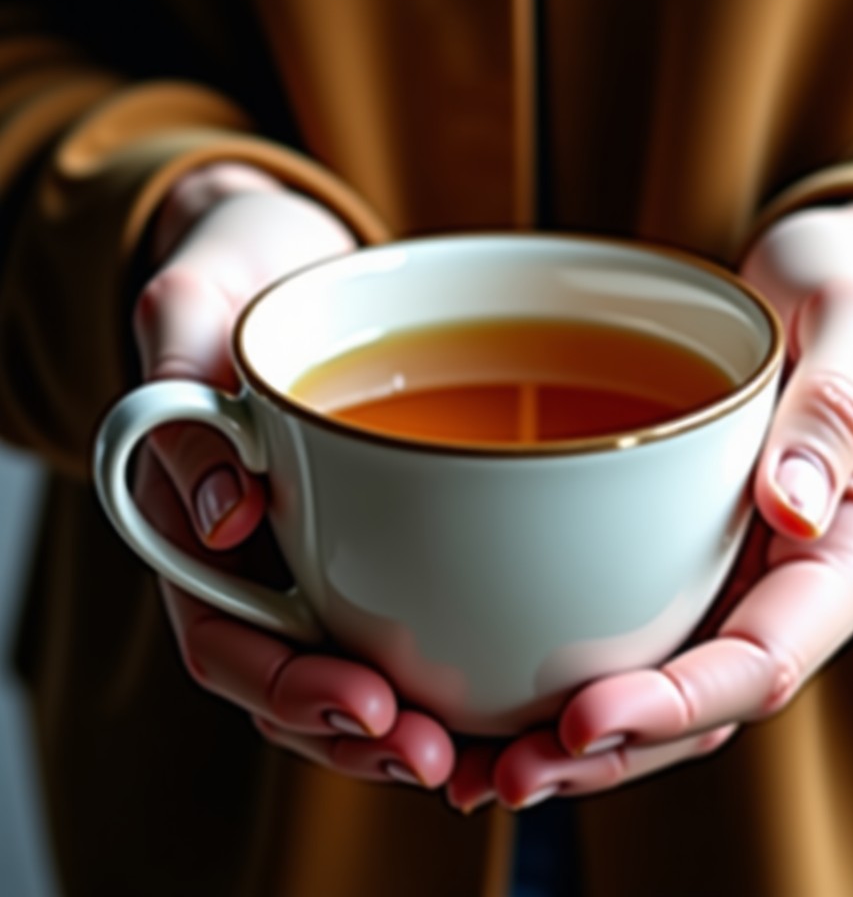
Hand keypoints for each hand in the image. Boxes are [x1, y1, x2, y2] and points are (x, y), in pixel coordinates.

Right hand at [131, 162, 454, 788]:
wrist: (296, 256)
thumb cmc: (235, 267)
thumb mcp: (189, 300)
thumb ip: (179, 378)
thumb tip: (228, 509)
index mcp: (197, 525)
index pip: (223, 641)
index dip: (287, 689)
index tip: (365, 704)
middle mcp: (261, 558)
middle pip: (297, 682)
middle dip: (364, 736)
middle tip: (443, 759)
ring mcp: (322, 552)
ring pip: (357, 670)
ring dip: (416, 723)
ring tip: (488, 754)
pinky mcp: (385, 532)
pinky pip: (412, 612)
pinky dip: (451, 660)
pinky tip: (510, 682)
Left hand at [446, 201, 852, 811]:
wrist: (824, 290)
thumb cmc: (849, 295)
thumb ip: (835, 411)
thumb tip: (791, 506)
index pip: (768, 658)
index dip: (681, 702)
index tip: (584, 719)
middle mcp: (795, 587)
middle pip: (704, 707)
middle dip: (606, 752)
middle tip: (498, 774)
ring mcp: (741, 581)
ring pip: (660, 688)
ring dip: (573, 741)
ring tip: (469, 765)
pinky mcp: (691, 560)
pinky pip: (634, 635)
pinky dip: (567, 675)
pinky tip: (493, 694)